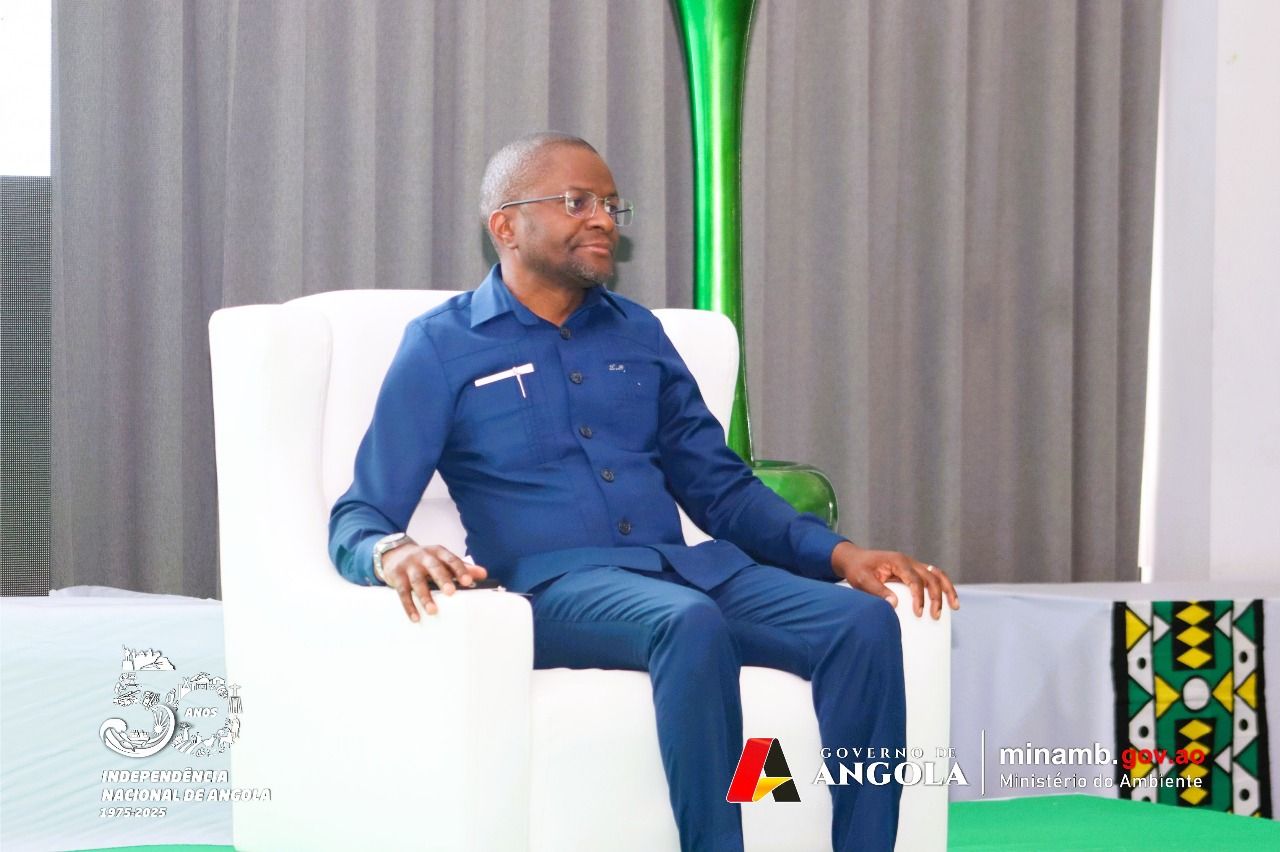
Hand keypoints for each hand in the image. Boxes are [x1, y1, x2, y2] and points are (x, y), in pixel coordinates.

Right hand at [381, 543, 488, 621]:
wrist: (394, 552)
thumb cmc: (424, 559)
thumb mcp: (442, 559)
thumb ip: (462, 567)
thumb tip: (483, 574)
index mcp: (438, 552)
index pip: (451, 559)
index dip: (460, 570)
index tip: (468, 582)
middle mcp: (423, 557)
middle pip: (434, 567)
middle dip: (443, 579)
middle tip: (451, 592)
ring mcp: (409, 566)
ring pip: (417, 581)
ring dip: (425, 597)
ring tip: (433, 611)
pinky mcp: (396, 576)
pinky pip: (402, 592)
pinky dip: (409, 606)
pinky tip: (415, 617)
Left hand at [831, 541, 958, 618]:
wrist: (854, 559)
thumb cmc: (858, 569)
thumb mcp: (863, 580)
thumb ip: (878, 591)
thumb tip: (894, 604)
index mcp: (898, 561)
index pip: (915, 580)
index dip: (919, 597)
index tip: (918, 613)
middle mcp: (909, 561)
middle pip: (931, 577)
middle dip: (937, 597)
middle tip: (935, 616)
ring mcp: (913, 565)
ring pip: (937, 574)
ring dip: (947, 589)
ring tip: (954, 606)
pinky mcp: (913, 570)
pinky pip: (932, 576)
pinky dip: (942, 587)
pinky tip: (947, 600)